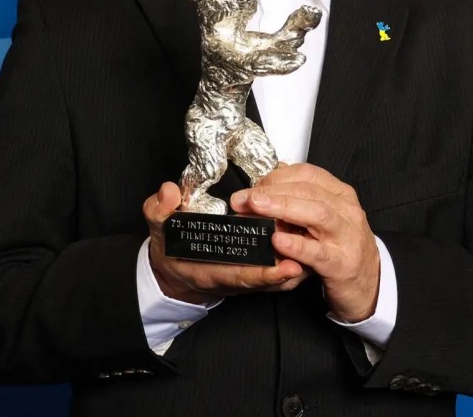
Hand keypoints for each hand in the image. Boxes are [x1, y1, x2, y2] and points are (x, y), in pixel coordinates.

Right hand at [143, 182, 308, 304]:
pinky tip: (306, 240)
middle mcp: (233, 275)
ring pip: (276, 274)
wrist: (174, 263)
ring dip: (296, 264)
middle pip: (266, 278)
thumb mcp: (158, 227)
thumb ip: (159, 211)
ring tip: (314, 249)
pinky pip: (278, 267)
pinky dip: (293, 257)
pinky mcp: (254, 267)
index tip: (286, 267)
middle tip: (311, 258)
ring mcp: (245, 272)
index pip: (241, 274)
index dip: (264, 274)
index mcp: (210, 269)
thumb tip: (168, 193)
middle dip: (290, 271)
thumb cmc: (169, 247)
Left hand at [230, 164, 379, 322]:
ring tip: (257, 208)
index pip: (306, 174)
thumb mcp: (322, 218)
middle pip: (308, 191)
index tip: (252, 187)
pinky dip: (297, 245)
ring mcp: (347, 237)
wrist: (369, 283)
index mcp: (339, 194)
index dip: (276, 177)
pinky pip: (319, 252)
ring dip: (283, 208)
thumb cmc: (341, 247)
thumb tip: (267, 185)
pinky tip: (278, 241)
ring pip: (317, 214)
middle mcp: (346, 210)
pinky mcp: (343, 265)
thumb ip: (299, 201)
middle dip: (272, 192)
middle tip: (245, 198)